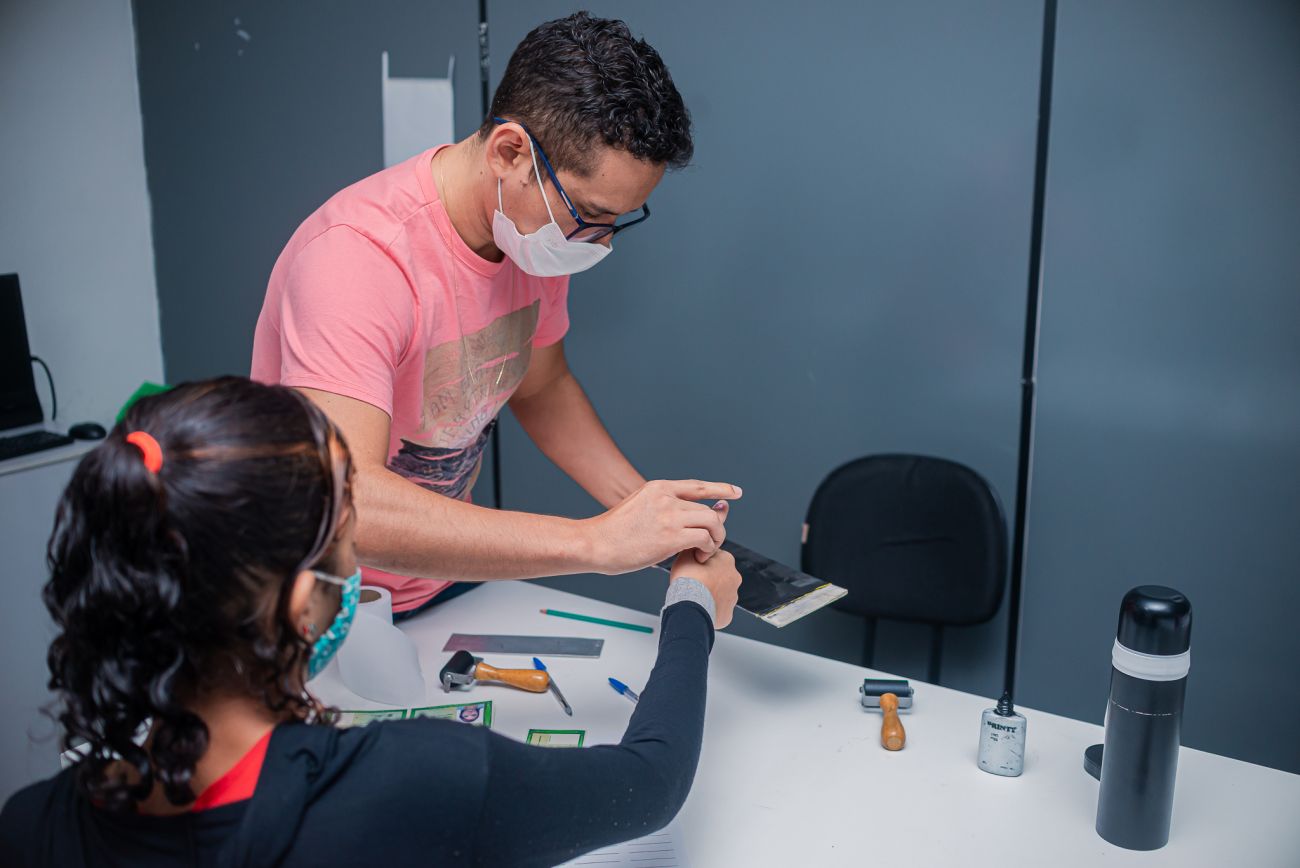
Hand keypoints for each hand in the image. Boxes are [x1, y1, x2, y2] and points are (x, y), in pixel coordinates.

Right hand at [585, 480, 741, 574]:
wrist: (594, 543)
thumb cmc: (614, 532)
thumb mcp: (639, 506)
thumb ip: (664, 507)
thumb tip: (686, 514)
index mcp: (659, 488)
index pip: (698, 486)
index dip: (720, 489)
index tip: (735, 492)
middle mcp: (667, 498)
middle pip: (710, 509)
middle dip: (718, 527)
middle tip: (713, 542)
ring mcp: (669, 516)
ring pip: (712, 523)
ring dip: (715, 540)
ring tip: (705, 552)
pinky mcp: (670, 537)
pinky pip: (705, 539)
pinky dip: (708, 550)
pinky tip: (699, 557)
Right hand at [670, 540, 740, 629]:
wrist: (690, 607)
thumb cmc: (688, 580)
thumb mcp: (685, 555)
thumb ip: (692, 548)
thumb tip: (693, 545)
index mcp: (727, 560)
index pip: (714, 556)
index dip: (701, 560)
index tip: (693, 566)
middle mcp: (735, 577)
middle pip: (720, 574)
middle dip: (709, 577)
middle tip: (693, 581)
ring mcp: (733, 597)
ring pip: (720, 593)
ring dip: (710, 593)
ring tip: (695, 596)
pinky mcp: (728, 614)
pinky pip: (719, 609)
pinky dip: (711, 608)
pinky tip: (700, 607)